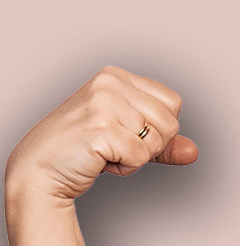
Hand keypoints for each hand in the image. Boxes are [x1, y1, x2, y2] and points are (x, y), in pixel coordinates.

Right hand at [4, 65, 197, 202]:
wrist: (41, 168)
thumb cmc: (82, 150)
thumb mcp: (127, 138)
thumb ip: (162, 143)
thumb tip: (193, 152)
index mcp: (116, 77)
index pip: (172, 102)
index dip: (159, 127)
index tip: (129, 133)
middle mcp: (109, 84)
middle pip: (171, 123)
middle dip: (150, 145)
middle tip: (116, 146)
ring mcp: (103, 104)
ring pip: (157, 141)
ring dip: (136, 157)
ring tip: (106, 152)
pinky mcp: (101, 129)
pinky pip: (140, 157)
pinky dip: (126, 168)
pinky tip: (100, 160)